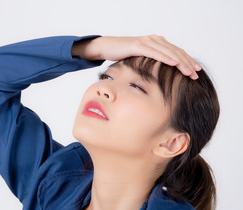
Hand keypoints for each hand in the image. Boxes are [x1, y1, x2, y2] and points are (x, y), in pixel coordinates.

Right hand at [71, 35, 200, 79]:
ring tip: (189, 71)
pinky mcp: (139, 45)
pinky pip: (155, 52)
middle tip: (196, 74)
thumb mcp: (140, 60)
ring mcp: (147, 41)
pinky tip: (174, 64)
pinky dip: (165, 58)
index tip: (195, 71)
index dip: (187, 61)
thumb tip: (157, 76)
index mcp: (157, 43)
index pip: (176, 52)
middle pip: (175, 51)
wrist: (107, 46)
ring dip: (180, 62)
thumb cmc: (123, 55)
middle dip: (187, 63)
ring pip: (168, 52)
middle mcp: (154, 40)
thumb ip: (150, 64)